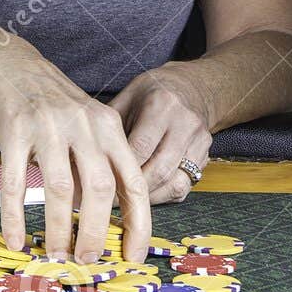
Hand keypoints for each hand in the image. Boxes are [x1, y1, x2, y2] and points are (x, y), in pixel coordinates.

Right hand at [0, 31, 151, 262]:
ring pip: (60, 189)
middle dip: (96, 233)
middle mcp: (83, 125)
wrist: (9, 62)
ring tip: (56, 253)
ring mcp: (47, 126)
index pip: (132, 182)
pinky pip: (15, 182)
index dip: (137, 223)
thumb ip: (97, 165)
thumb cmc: (50, 103)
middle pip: (99, 189)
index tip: (133, 256)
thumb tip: (101, 221)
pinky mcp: (14, 130)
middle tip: (87, 261)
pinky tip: (16, 238)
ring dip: (59, 228)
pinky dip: (15, 216)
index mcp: (108, 127)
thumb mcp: (86, 125)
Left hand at [105, 65, 212, 204]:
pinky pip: (184, 186)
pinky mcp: (206, 156)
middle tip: (110, 203)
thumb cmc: (152, 93)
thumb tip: (86, 158)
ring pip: (175, 183)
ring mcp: (199, 141)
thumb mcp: (127, 97)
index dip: (119, 169)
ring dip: (148, 198)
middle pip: (159, 169)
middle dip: (133, 191)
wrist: (192, 88)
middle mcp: (185, 123)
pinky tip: (145, 197)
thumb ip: (110, 125)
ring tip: (127, 204)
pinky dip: (163, 196)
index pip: (140, 147)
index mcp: (162, 104)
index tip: (101, 185)